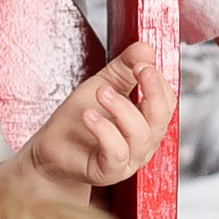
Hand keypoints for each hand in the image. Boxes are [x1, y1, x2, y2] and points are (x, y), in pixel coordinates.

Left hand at [23, 42, 174, 191]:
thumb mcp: (103, 84)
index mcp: (146, 121)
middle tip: (138, 69)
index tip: (143, 61)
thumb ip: (124, 67)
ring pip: (140, 134)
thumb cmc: (79, 118)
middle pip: (162, 117)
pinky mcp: (109, 171)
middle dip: (153, 90)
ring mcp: (129, 159)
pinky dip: (104, 130)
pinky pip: (117, 152)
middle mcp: (143, 142)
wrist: (52, 149)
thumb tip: (146, 47)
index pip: (166, 101)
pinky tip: (90, 115)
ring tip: (101, 91)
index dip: (158, 80)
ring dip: (122, 108)